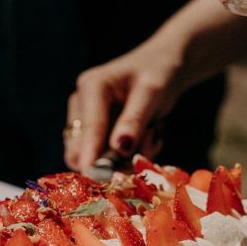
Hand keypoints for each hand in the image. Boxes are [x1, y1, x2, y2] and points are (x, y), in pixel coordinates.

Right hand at [65, 39, 186, 170]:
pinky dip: (130, 156)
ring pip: (97, 158)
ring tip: (152, 133)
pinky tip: (148, 136)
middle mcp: (82, 104)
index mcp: (91, 87)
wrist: (165, 67)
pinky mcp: (97, 135)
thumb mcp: (152, 92)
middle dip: (114, 159)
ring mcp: (87, 121)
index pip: (90, 128)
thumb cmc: (159, 72)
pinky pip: (108, 158)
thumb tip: (119, 148)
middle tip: (146, 150)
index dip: (91, 155)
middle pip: (82, 148)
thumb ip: (135, 119)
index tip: (92, 178)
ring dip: (127, 157)